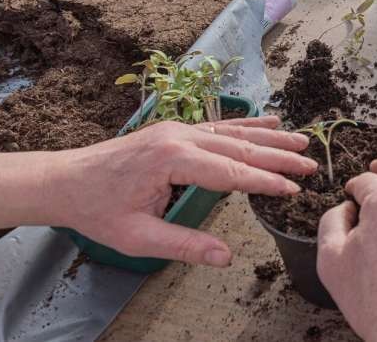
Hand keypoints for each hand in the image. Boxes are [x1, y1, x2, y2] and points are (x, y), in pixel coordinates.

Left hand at [0, 116, 315, 266]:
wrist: (65, 180)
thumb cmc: (98, 210)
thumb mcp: (138, 237)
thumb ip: (184, 245)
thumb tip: (226, 256)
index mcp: (172, 160)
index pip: (231, 172)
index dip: (265, 181)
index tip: (293, 189)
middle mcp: (180, 136)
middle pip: (240, 147)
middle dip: (279, 156)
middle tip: (312, 164)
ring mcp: (179, 129)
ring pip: (234, 132)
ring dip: (270, 136)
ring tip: (302, 140)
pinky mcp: (176, 129)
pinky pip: (220, 126)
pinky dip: (248, 125)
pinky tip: (269, 120)